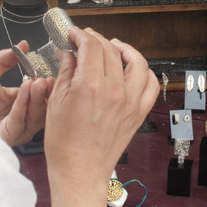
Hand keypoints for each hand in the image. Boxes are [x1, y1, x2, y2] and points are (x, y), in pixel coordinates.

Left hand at [0, 40, 53, 145]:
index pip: (39, 96)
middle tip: (46, 79)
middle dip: (45, 92)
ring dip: (37, 97)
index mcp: (20, 103)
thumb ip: (4, 59)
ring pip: (35, 115)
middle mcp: (22, 117)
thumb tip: (22, 45)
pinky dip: (23, 104)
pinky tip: (25, 90)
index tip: (49, 74)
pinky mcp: (10, 135)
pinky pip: (20, 120)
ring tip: (38, 82)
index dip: (45, 86)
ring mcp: (19, 128)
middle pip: (41, 106)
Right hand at [44, 28, 158, 193]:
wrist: (80, 172)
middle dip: (95, 39)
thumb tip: (68, 53)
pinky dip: (144, 71)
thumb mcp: (55, 102)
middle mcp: (115, 91)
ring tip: (113, 46)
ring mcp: (130, 102)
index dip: (80, 35)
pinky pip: (151, 84)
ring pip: (137, 62)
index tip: (73, 34)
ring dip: (125, 49)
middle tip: (84, 40)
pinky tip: (132, 68)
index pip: (90, 45)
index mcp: (90, 86)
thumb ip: (65, 72)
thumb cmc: (64, 145)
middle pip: (110, 50)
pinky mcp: (138, 113)